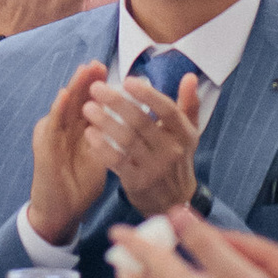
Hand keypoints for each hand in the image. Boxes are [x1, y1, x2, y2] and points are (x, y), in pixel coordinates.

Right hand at [25, 59, 117, 247]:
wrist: (60, 211)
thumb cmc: (79, 185)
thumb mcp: (99, 157)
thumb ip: (109, 138)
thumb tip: (132, 123)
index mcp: (76, 129)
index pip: (87, 102)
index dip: (96, 85)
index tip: (109, 69)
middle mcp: (62, 127)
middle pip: (75, 98)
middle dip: (86, 80)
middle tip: (98, 63)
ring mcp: (51, 134)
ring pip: (64, 105)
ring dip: (74, 87)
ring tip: (84, 70)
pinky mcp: (44, 146)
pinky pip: (52, 125)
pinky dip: (58, 109)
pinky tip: (66, 96)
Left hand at [93, 68, 201, 220]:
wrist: (176, 201)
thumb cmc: (177, 158)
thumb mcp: (188, 132)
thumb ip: (189, 103)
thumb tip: (190, 75)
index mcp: (184, 134)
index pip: (167, 110)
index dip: (147, 95)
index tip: (126, 80)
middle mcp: (171, 151)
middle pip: (141, 122)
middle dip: (116, 103)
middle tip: (95, 88)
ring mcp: (154, 168)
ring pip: (126, 140)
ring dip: (105, 122)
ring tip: (87, 107)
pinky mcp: (138, 182)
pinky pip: (117, 161)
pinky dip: (102, 147)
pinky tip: (90, 133)